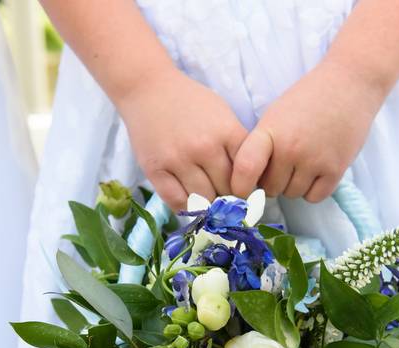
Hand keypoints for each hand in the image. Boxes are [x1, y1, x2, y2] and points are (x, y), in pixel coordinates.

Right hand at [115, 69, 247, 210]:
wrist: (148, 88)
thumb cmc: (190, 102)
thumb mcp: (222, 114)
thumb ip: (236, 145)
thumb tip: (250, 181)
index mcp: (227, 132)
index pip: (248, 174)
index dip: (248, 187)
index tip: (244, 191)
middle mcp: (204, 148)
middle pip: (226, 190)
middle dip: (228, 197)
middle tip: (224, 197)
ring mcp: (178, 160)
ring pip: (203, 200)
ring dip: (208, 204)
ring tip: (208, 199)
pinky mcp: (155, 169)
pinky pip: (176, 201)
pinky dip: (186, 207)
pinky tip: (190, 202)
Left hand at [231, 60, 384, 202]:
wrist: (348, 84)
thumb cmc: (307, 99)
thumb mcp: (275, 116)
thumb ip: (260, 146)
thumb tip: (251, 183)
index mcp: (269, 131)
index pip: (245, 169)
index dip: (239, 187)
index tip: (242, 191)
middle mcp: (290, 149)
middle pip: (270, 188)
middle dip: (273, 181)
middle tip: (284, 163)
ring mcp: (314, 161)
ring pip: (292, 194)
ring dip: (293, 185)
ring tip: (303, 161)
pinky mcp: (336, 170)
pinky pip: (313, 197)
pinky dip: (313, 189)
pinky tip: (316, 170)